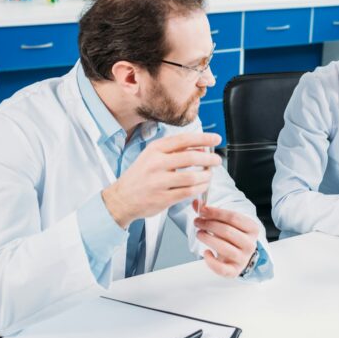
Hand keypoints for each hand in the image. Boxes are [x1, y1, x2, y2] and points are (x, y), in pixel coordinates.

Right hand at [101, 132, 221, 227]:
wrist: (121, 198)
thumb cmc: (140, 176)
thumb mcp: (152, 156)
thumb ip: (174, 151)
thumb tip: (201, 147)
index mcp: (155, 149)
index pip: (184, 140)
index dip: (203, 138)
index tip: (216, 139)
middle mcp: (156, 163)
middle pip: (191, 158)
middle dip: (209, 159)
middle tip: (217, 160)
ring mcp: (159, 182)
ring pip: (192, 177)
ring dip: (206, 176)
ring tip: (209, 175)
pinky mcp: (162, 198)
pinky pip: (188, 192)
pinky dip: (200, 189)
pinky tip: (202, 186)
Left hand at [194, 201, 258, 277]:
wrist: (238, 257)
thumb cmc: (231, 237)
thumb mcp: (226, 223)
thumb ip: (211, 213)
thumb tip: (196, 202)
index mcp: (252, 229)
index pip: (233, 217)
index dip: (216, 213)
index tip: (202, 210)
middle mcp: (250, 244)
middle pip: (227, 231)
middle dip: (209, 224)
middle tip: (197, 222)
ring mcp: (243, 259)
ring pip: (224, 248)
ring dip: (207, 239)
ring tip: (199, 233)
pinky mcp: (234, 271)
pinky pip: (221, 268)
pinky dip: (211, 261)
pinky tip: (205, 252)